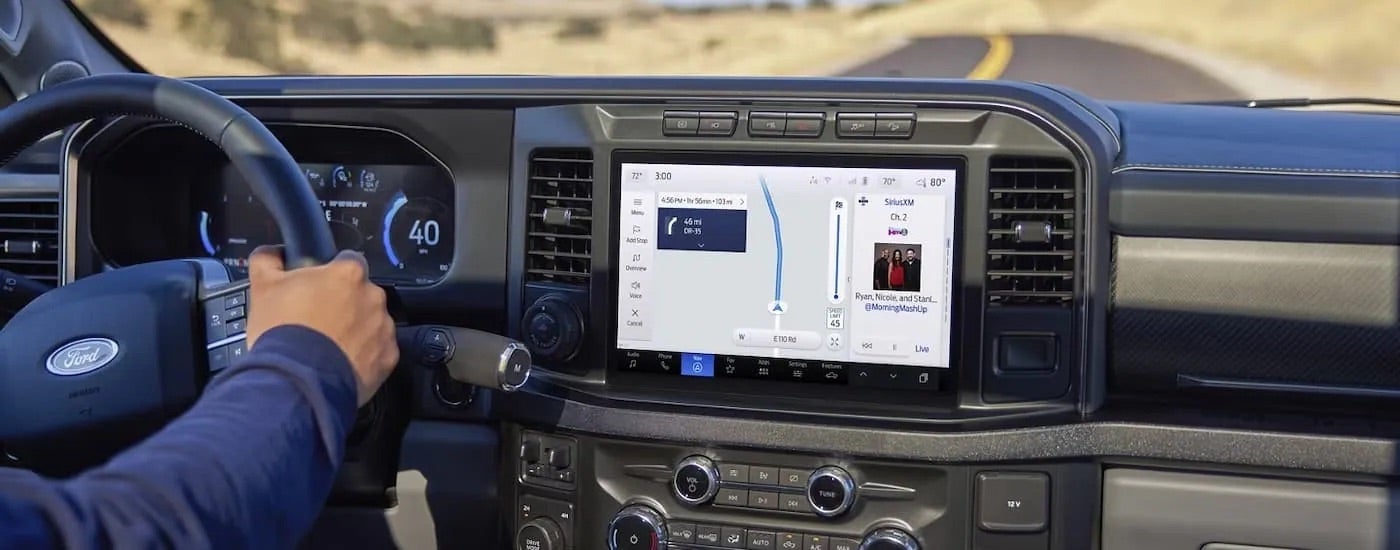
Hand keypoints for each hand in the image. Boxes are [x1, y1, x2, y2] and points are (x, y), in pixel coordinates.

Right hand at [246, 246, 397, 405]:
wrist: (297, 382)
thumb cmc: (282, 332)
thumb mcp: (263, 288)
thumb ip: (269, 261)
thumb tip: (271, 253)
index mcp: (348, 273)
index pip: (348, 261)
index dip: (332, 274)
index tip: (320, 288)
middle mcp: (373, 297)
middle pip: (362, 293)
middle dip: (345, 304)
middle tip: (319, 320)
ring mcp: (384, 327)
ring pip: (372, 322)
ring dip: (356, 329)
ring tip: (328, 345)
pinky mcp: (388, 357)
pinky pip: (379, 350)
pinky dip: (365, 355)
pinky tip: (341, 361)